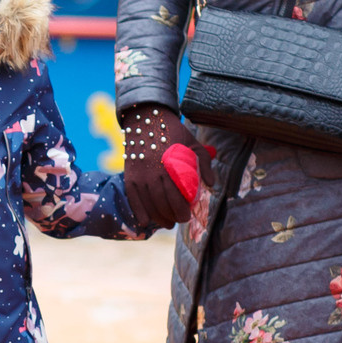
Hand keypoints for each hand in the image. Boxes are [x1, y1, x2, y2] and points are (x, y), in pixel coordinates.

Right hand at [122, 106, 209, 228]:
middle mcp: (156, 172)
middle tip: (178, 221)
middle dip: (172, 216)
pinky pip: (133, 198)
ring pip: (149, 203)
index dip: (182, 210)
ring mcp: (141, 174)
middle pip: (163, 202)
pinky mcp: (130, 175)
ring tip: (166, 223)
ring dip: (158, 217)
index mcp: (174, 165)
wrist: (146, 119)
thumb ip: (204, 164)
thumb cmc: (173, 133)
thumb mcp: (194, 144)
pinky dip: (139, 211)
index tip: (187, 216)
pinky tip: (146, 221)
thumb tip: (211, 184)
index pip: (178, 195)